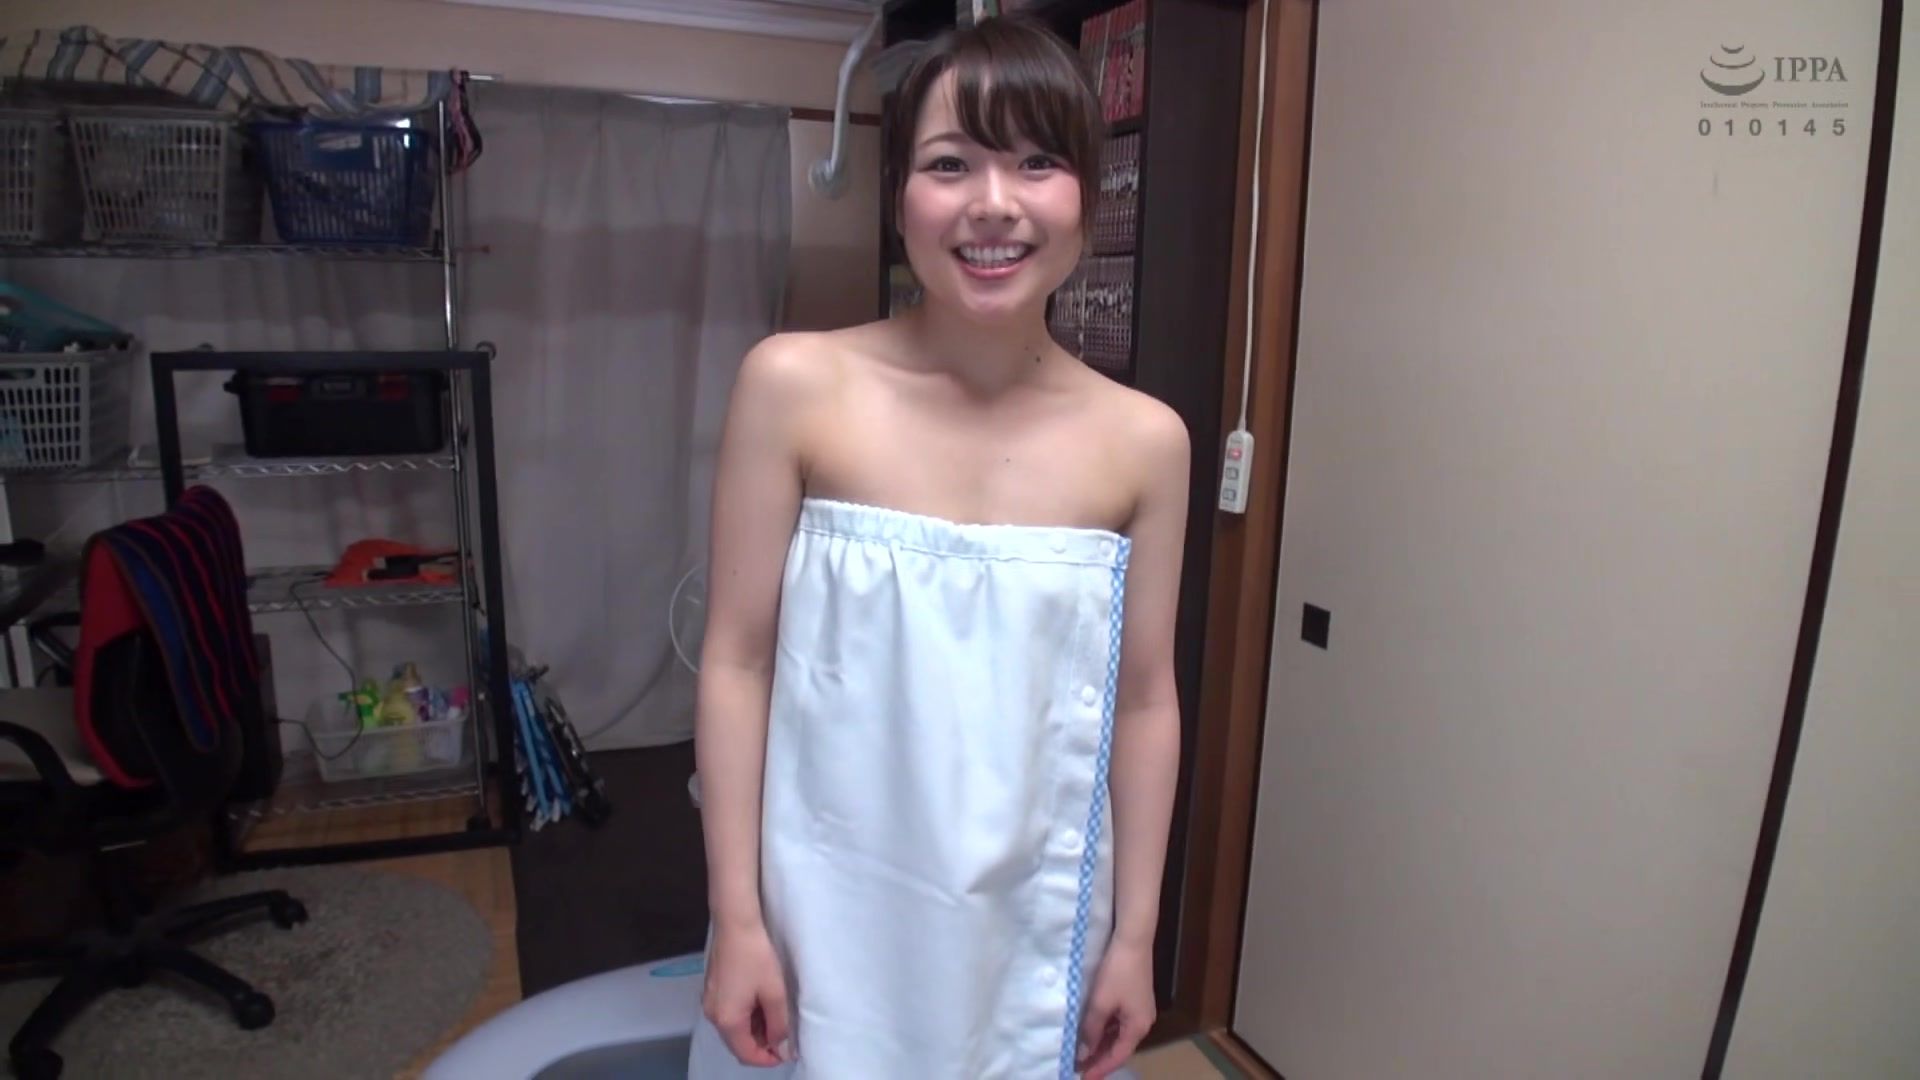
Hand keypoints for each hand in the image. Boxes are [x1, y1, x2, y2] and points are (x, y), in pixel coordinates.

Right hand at [702, 921, 792, 1066]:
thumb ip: (778, 1025)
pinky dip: (745, 1017)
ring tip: (776, 1018)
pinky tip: (761, 1004)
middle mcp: (713, 1016)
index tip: (787, 1053)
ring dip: (754, 1030)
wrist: (735, 924)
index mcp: (728, 1020)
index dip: (767, 1059)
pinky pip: (729, 1014)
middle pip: (737, 1044)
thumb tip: (781, 1048)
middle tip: (784, 1036)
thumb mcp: (775, 993)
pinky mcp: (711, 991)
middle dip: (761, 1045)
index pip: (746, 1054)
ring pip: (733, 1029)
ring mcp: (709, 1003)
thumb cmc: (756, 957)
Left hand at [1076, 939, 1155, 1078]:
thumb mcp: (1100, 1004)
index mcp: (1137, 1027)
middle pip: (1119, 1048)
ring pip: (1118, 1035)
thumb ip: (1090, 1031)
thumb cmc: (1116, 973)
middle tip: (1079, 1068)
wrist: (1132, 941)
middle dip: (1099, 1059)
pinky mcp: (1135, 999)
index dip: (1099, 1069)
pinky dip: (1105, 1031)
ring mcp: (1140, 1011)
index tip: (1082, 1078)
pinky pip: (1119, 1023)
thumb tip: (1083, 1054)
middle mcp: (1142, 1023)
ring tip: (1081, 1054)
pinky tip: (1091, 1033)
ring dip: (1101, 1045)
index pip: (1117, 1056)